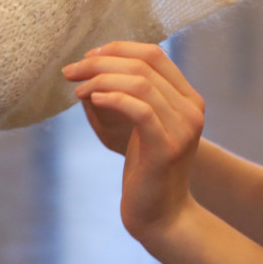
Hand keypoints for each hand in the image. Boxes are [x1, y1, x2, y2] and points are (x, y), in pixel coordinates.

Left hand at [63, 41, 205, 240]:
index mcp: (187, 97)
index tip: (87, 57)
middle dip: (101, 62)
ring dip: (102, 79)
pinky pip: (140, 110)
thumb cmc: (144, 169)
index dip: (118, 48)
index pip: (154, 54)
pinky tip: (93, 99)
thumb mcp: (133, 124)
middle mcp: (191, 108)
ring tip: (77, 89)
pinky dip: (114, 98)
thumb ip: (119, 94)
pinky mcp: (167, 148)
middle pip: (144, 65)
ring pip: (141, 83)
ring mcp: (183, 128)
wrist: (161, 215)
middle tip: (71, 70)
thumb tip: (88, 69)